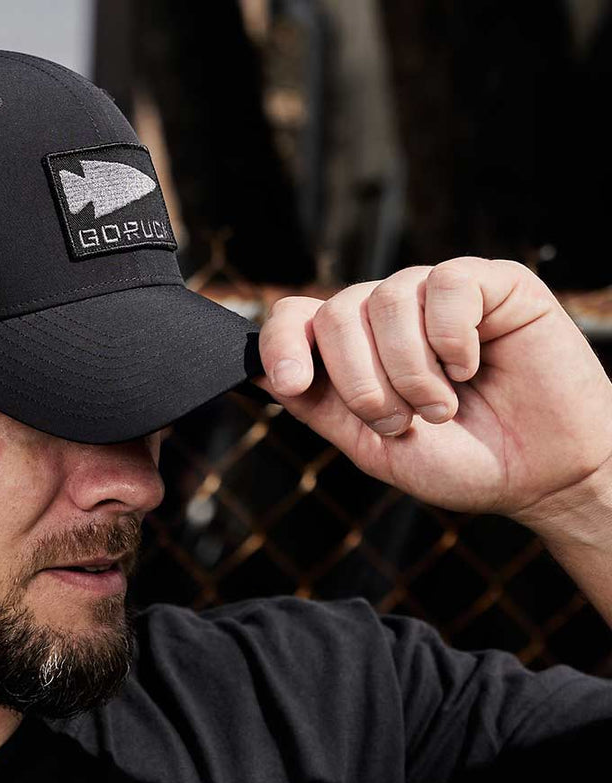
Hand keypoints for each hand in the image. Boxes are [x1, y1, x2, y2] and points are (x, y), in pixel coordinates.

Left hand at [251, 258, 611, 529]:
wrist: (540, 477)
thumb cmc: (461, 463)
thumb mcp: (373, 448)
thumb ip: (321, 407)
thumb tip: (262, 373)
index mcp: (353, 353)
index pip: (296, 318)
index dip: (283, 342)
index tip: (291, 380)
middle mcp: (387, 317)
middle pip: (337, 312)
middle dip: (361, 381)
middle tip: (400, 422)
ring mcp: (436, 296)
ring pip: (387, 300)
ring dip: (410, 370)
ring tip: (441, 407)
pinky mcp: (491, 284)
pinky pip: (446, 285)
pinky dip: (452, 339)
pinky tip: (472, 367)